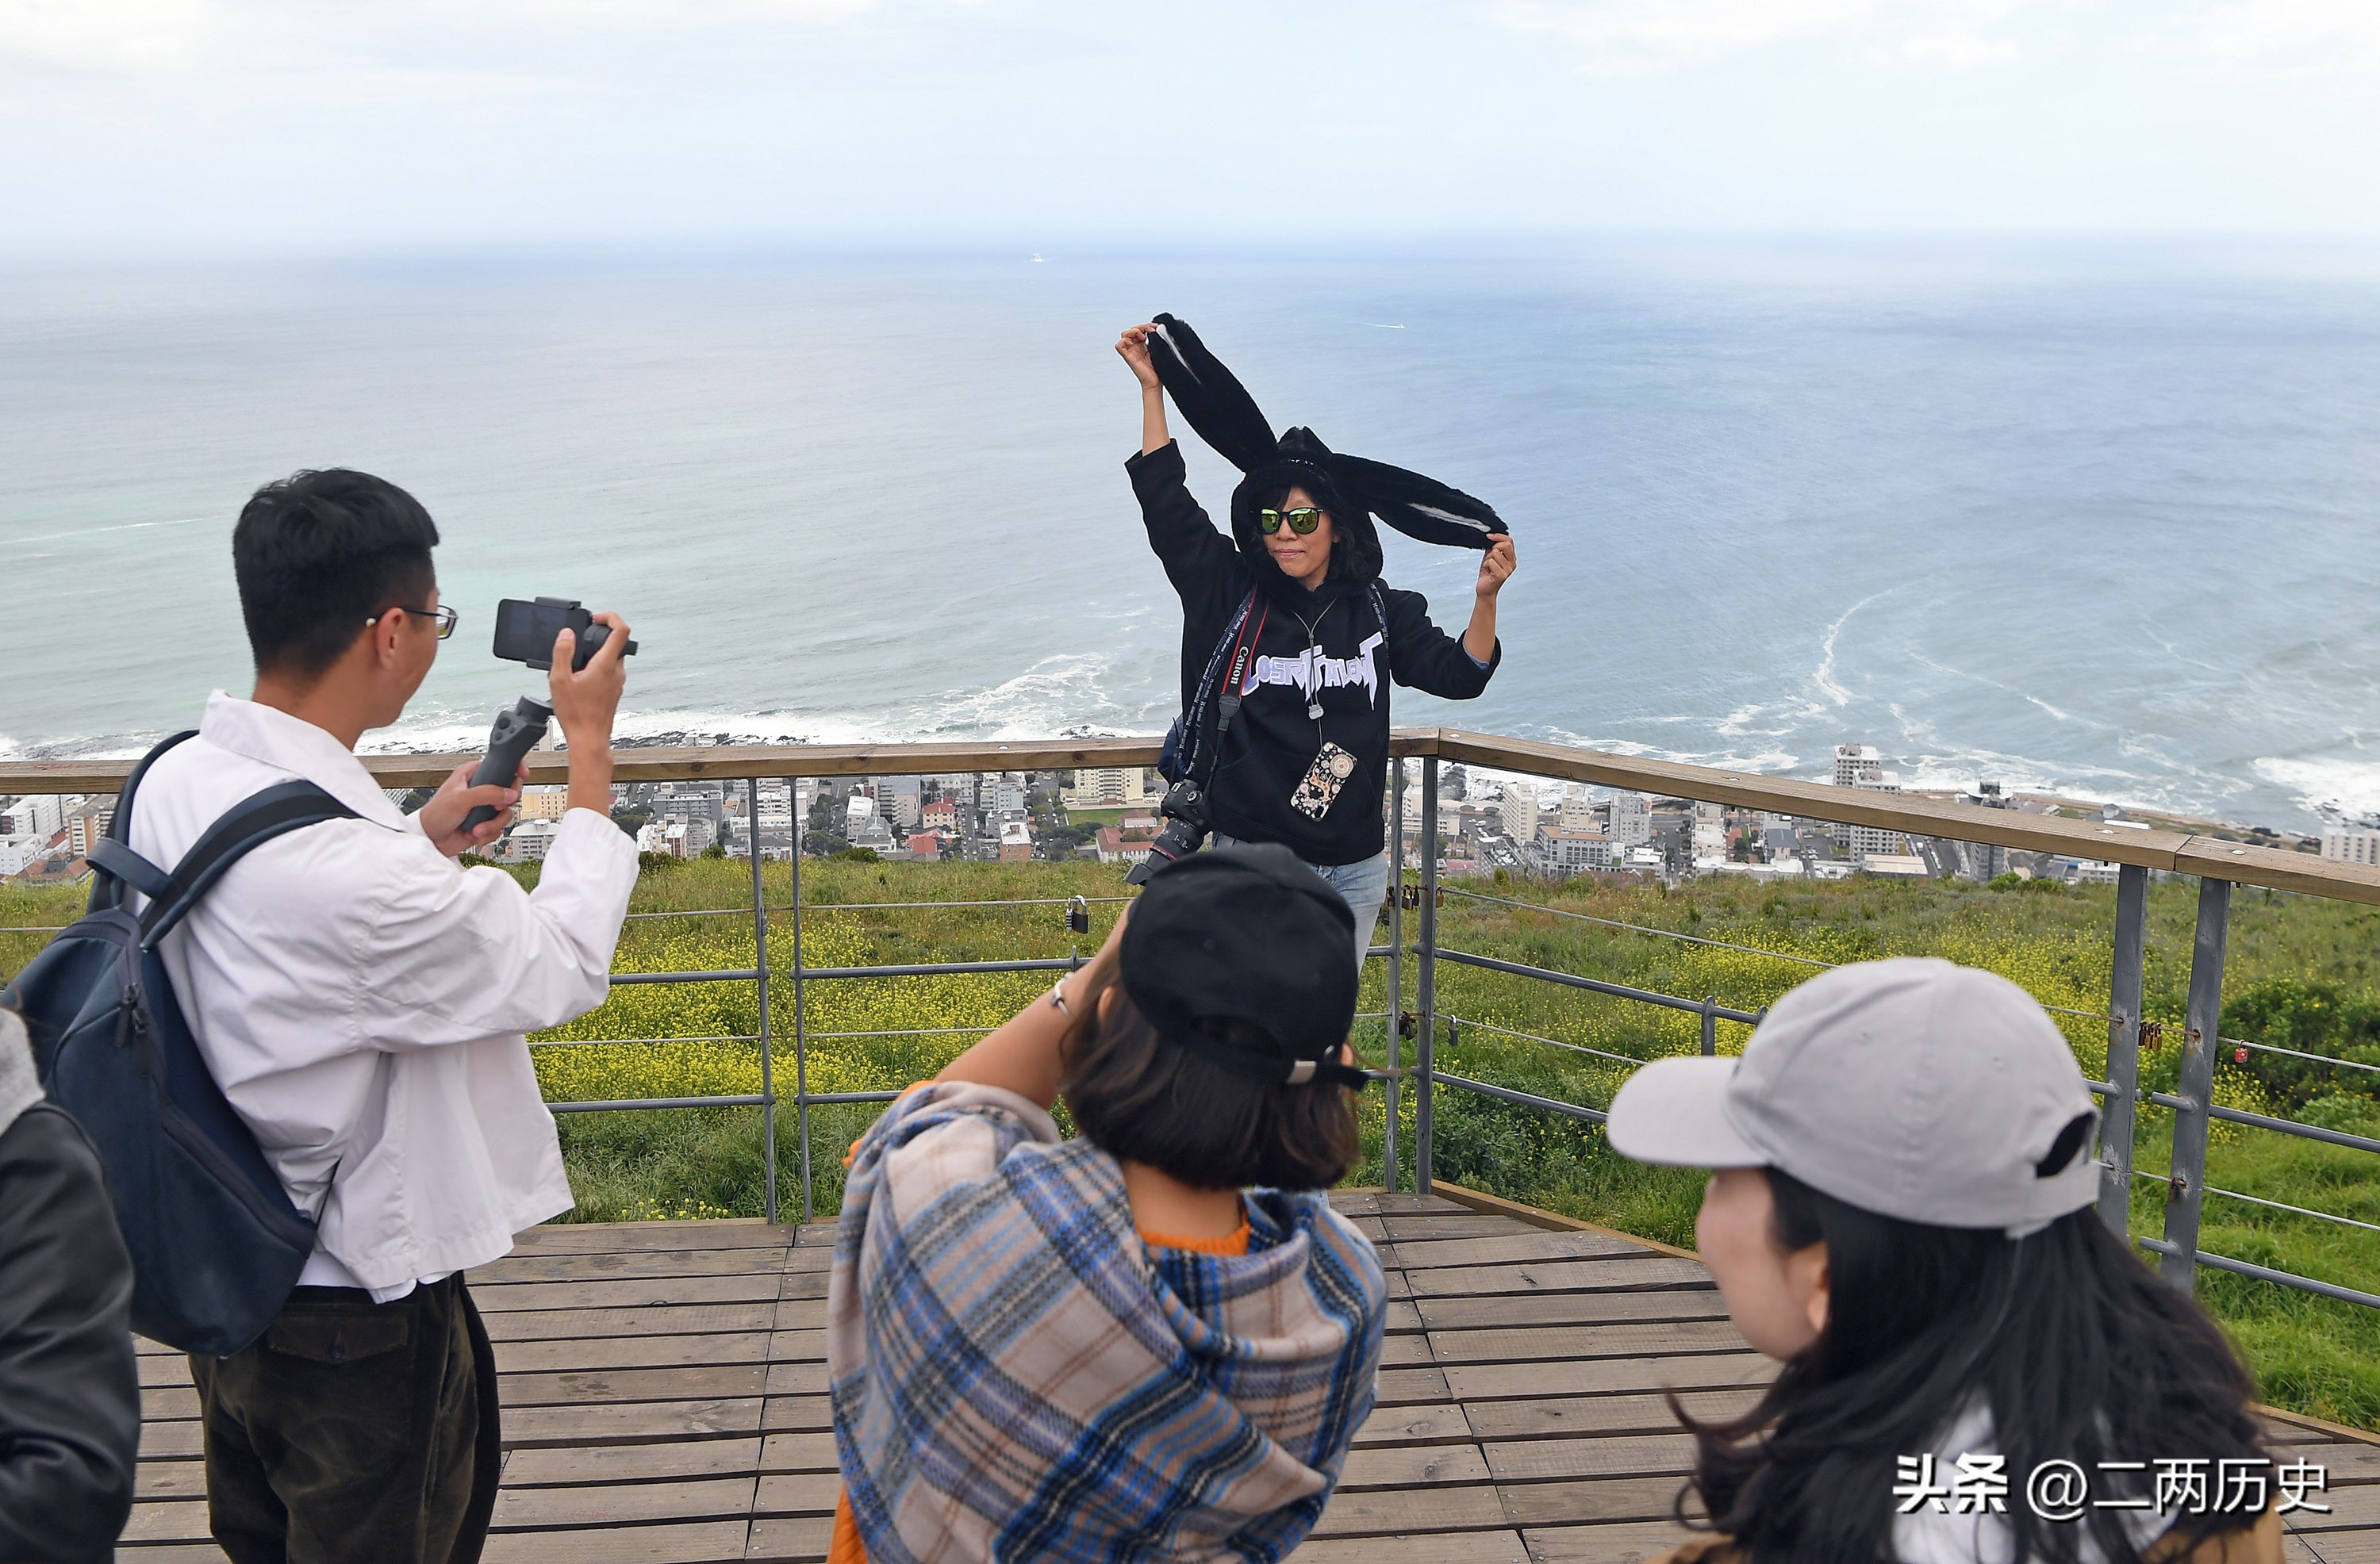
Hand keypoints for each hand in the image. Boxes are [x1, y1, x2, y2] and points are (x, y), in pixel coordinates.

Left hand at [417, 761, 523, 858]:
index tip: (521, 773)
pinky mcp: (485, 823)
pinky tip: (474, 833)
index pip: (499, 765)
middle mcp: (480, 789)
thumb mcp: (460, 799)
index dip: (513, 767)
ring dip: (492, 824)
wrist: (431, 841)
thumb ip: (487, 793)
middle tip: (495, 807)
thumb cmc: (435, 815)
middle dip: (503, 804)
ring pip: (506, 812)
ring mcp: (484, 807)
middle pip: (509, 790)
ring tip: (477, 828)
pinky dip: (488, 833)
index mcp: (472, 775)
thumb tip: (509, 794)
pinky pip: (500, 827)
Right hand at [549, 611, 628, 814]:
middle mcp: (617, 671)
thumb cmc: (576, 714)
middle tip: (579, 640)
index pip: (621, 630)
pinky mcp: (614, 691)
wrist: (589, 740)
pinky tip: (578, 678)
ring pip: (610, 658)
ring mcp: (618, 682)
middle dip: (597, 636)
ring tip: (574, 663)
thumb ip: (563, 653)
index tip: (595, 618)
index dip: (610, 617)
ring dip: (595, 654)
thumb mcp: (560, 679)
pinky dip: (595, 667)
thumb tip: (567, 634)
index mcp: (607, 664)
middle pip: (615, 643)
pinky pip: (608, 671)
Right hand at [1116, 324, 1161, 391]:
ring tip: (1143, 336)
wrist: (1155, 382)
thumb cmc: (1158, 370)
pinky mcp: (1127, 357)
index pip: (1140, 329)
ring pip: (1125, 334)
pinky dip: (1123, 341)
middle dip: (1141, 327)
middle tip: (1150, 331)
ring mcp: (1131, 351)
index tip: (1155, 327)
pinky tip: (1132, 342)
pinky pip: (1119, 346)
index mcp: (1143, 345)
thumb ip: (1157, 339)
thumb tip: (1159, 329)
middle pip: (1132, 329)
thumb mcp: (1159, 350)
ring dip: (1133, 331)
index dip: (1147, 325)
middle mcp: (1136, 347)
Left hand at [1475, 535, 1515, 599]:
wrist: (1485, 589)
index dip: (1498, 536)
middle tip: (1489, 556)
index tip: (1489, 536)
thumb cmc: (1488, 574)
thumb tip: (1491, 536)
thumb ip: (1493, 547)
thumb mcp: (1490, 556)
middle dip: (1494, 547)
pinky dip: (1486, 565)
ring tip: (1488, 566)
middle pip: (1506, 545)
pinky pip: (1491, 562)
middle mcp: (1512, 564)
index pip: (1509, 541)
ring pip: (1495, 553)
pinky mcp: (1501, 575)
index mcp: (1511, 558)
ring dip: (1487, 559)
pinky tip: (1487, 571)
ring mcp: (1508, 570)